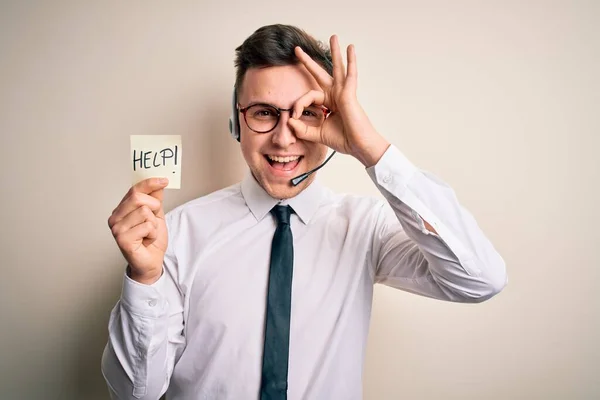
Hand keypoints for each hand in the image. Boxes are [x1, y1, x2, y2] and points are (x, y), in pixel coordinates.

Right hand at [108, 178, 168, 283]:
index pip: (134, 189)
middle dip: (154, 206)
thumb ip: (155, 199)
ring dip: (154, 224)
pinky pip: (146, 226)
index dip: (149, 183)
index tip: (164, 180)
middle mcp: (115, 217)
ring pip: (144, 212)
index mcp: (121, 210)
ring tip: (148, 233)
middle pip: (138, 198)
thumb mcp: (156, 215)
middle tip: (155, 219)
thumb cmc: (151, 239)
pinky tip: (147, 240)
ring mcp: (117, 228)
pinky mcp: (122, 239)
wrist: (152, 261)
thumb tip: (158, 182)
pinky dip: (153, 233)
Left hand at [289, 35, 389, 166]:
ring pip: (337, 68)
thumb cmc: (344, 140)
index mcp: (328, 103)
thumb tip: (289, 121)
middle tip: (297, 49)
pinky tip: (350, 48)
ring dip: (335, 52)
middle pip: (320, 74)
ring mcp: (343, 93)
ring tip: (333, 37)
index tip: (294, 117)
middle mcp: (335, 95)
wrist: (358, 146)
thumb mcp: (317, 134)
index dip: (298, 104)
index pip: (308, 96)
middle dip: (308, 62)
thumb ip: (302, 129)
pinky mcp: (349, 94)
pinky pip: (350, 74)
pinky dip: (351, 61)